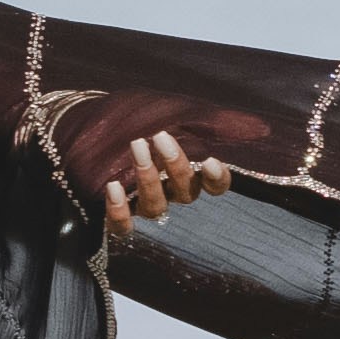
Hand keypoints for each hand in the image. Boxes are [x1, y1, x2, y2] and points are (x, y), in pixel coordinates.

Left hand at [57, 94, 243, 245]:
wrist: (88, 125)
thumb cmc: (134, 117)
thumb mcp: (166, 111)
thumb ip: (199, 118)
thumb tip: (251, 122)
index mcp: (187, 171)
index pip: (216, 186)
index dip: (218, 179)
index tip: (211, 160)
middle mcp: (170, 193)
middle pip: (186, 192)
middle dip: (176, 165)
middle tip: (160, 137)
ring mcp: (143, 206)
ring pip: (156, 206)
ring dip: (148, 178)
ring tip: (136, 147)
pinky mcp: (116, 217)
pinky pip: (123, 227)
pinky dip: (120, 211)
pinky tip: (113, 186)